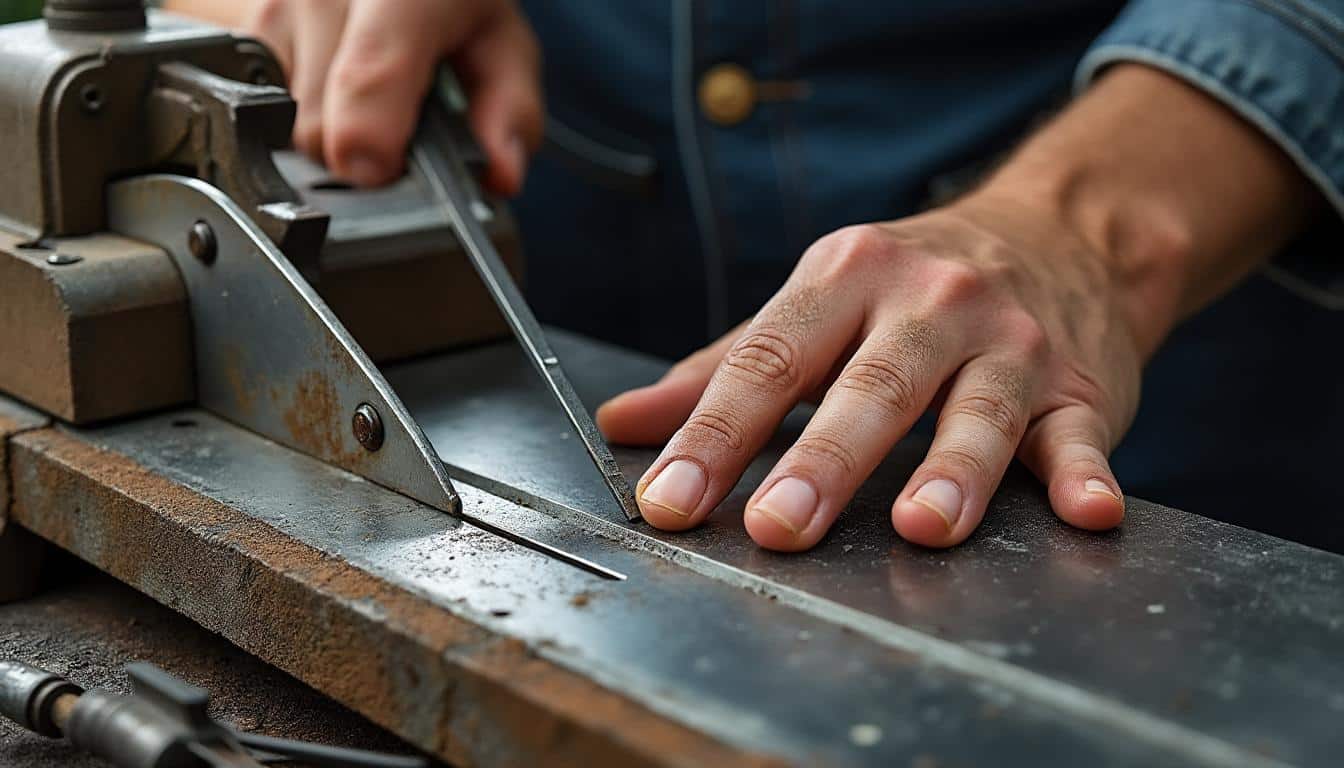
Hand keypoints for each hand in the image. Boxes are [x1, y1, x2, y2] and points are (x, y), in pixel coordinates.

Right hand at [170, 0, 542, 192]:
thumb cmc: (447, 1)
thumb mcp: (499, 45)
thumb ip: (509, 113)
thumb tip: (498, 174)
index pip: (370, 77)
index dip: (370, 141)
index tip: (379, 172)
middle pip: (319, 128)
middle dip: (357, 150)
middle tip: (394, 125)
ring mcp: (276, 1)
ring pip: (281, 123)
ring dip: (323, 128)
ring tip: (359, 91)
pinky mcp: (235, 16)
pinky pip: (252, 103)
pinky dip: (289, 105)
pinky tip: (324, 78)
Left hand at [598, 65, 1318, 550]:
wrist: (1060, 234)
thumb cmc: (910, 288)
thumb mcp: (815, 305)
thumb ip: (724, 369)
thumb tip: (623, 424)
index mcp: (846, 276)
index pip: (769, 360)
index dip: (714, 433)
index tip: (668, 500)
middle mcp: (930, 302)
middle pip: (872, 386)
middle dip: (824, 458)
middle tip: (778, 526)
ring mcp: (1009, 343)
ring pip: (979, 409)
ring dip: (954, 470)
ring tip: (922, 526)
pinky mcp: (1078, 386)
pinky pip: (1079, 432)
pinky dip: (1088, 471)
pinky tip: (1088, 510)